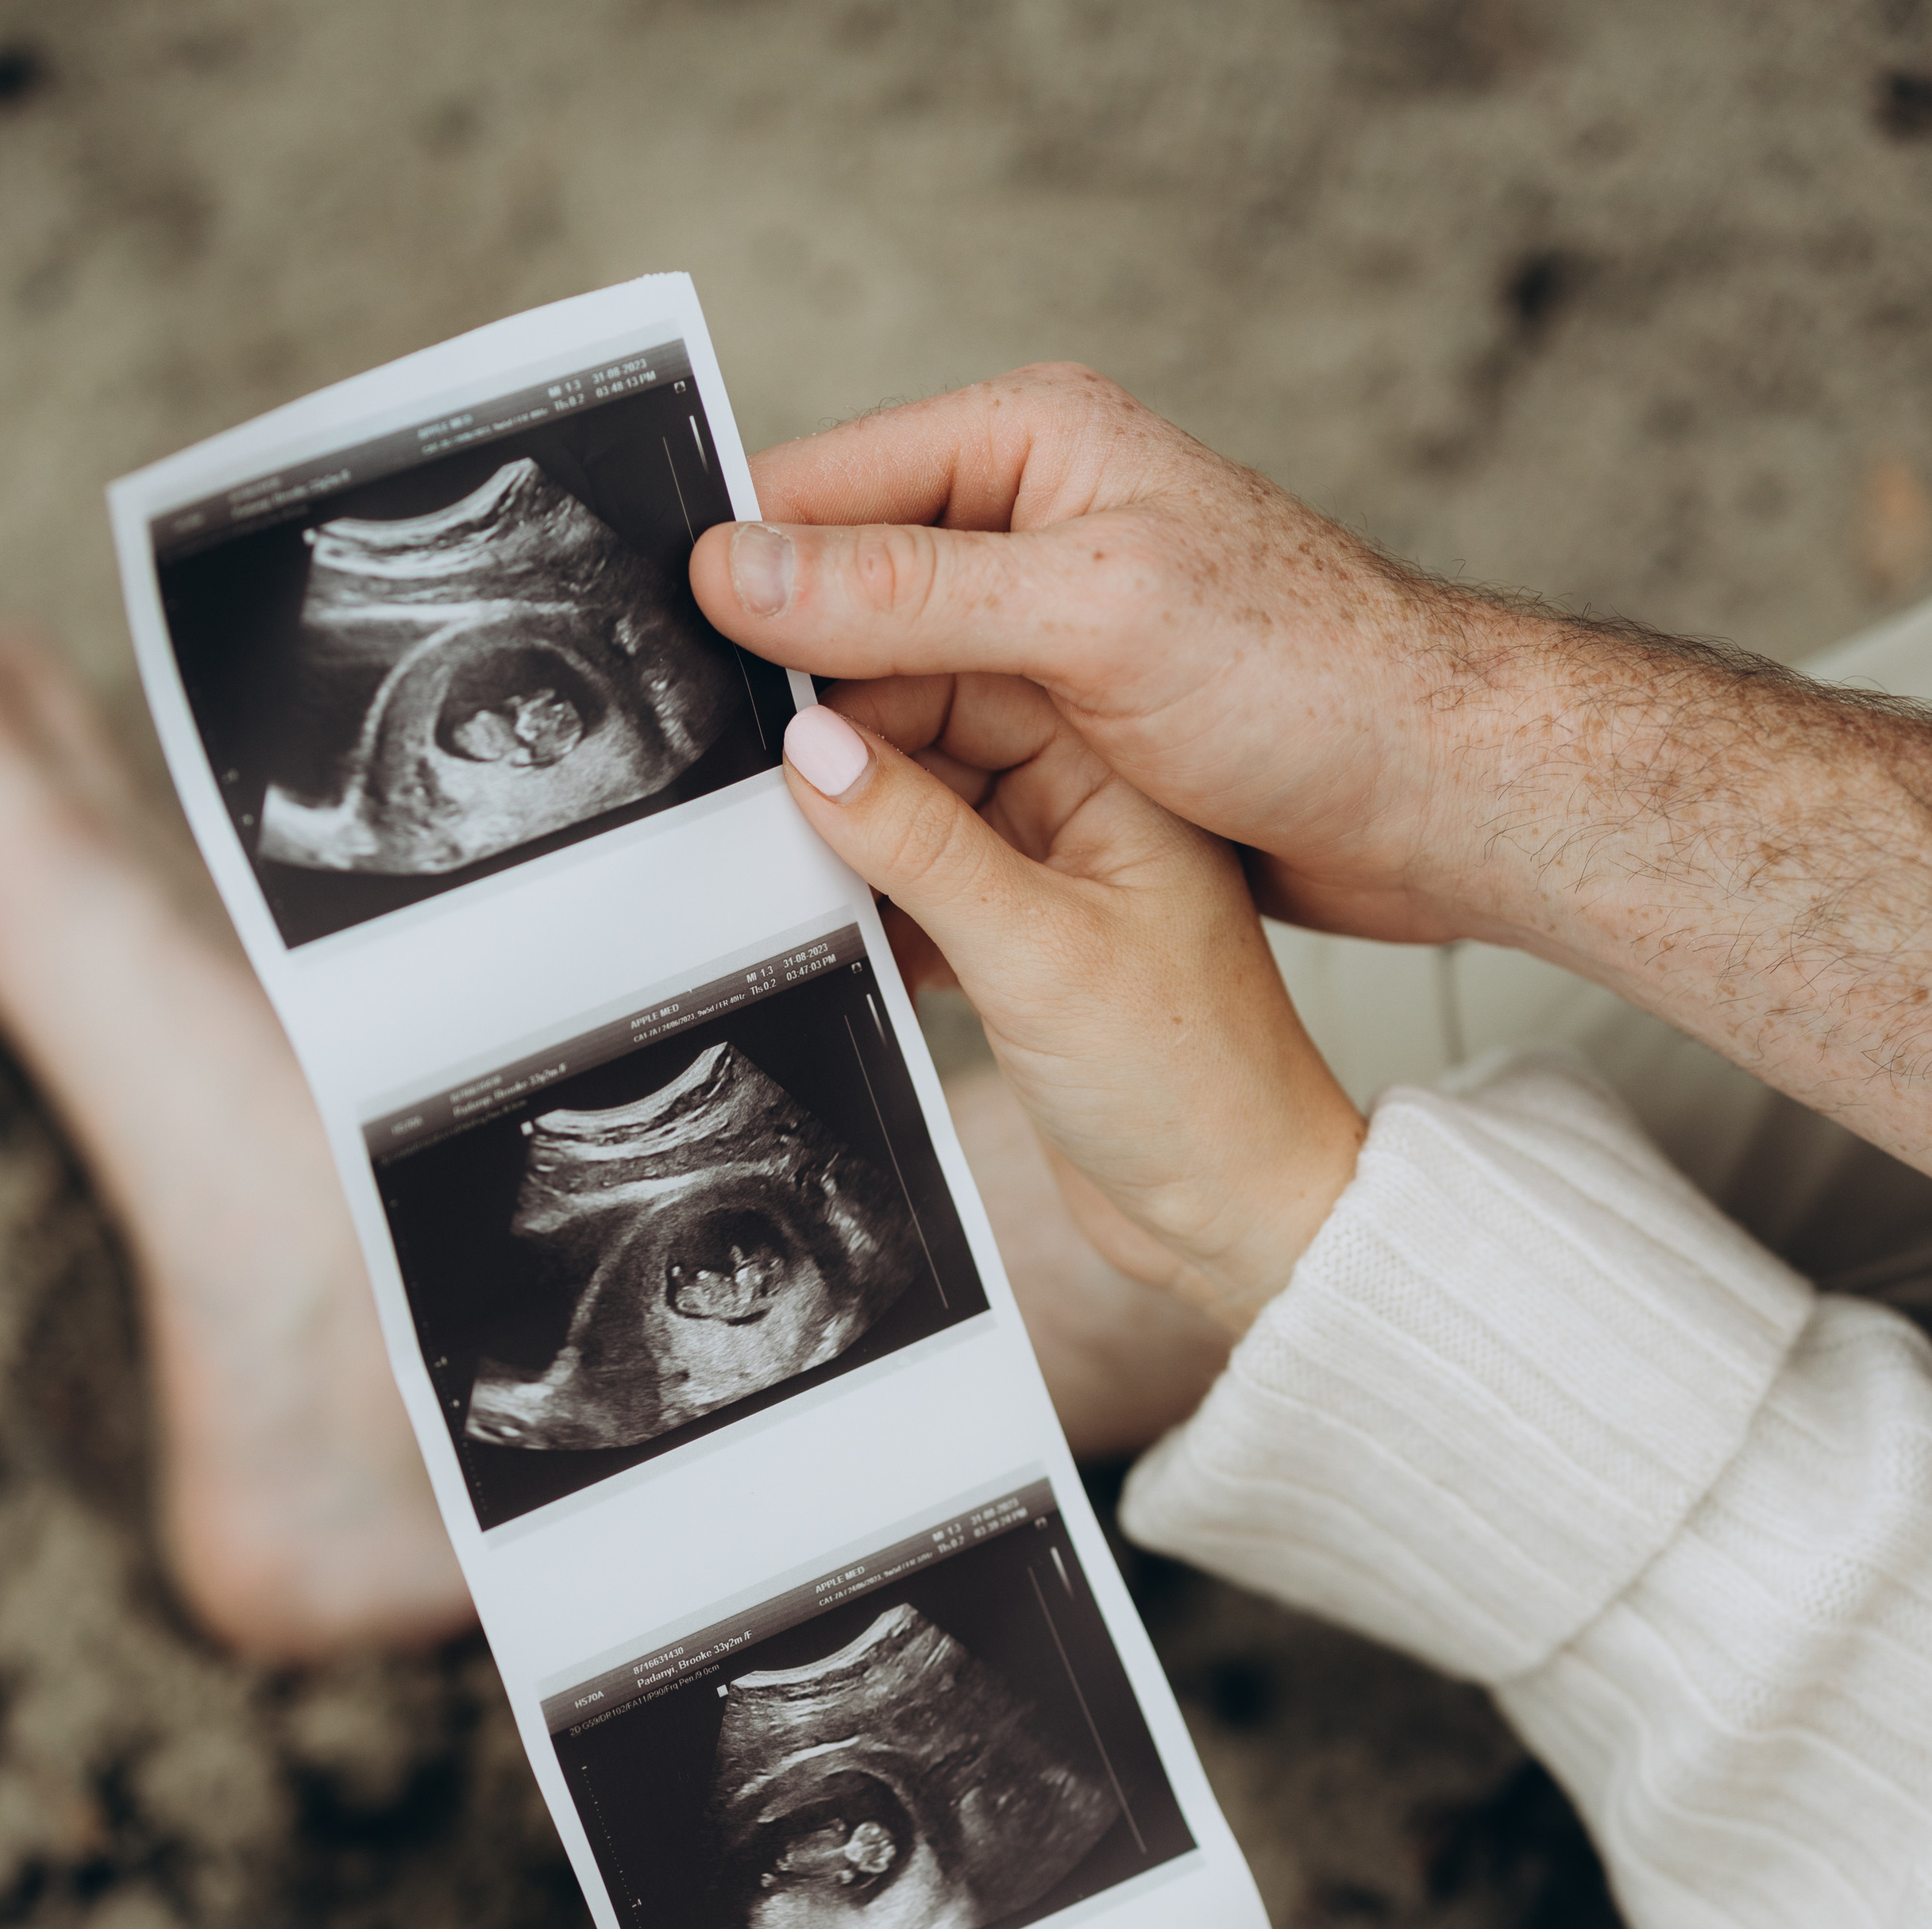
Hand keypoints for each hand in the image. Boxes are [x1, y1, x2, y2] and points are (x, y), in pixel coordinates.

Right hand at [689, 365, 1931, 1171]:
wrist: (1438, 808)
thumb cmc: (1308, 685)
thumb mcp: (1085, 622)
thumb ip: (902, 598)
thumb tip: (737, 578)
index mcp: (1032, 453)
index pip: (828, 488)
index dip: (738, 572)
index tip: (652, 651)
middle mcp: (1031, 540)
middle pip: (840, 612)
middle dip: (781, 695)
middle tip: (692, 780)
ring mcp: (1044, 654)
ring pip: (879, 713)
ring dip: (829, 781)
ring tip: (756, 846)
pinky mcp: (1062, 753)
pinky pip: (934, 782)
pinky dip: (891, 831)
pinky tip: (849, 887)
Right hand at [776, 679, 1362, 1330]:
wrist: (1237, 1214)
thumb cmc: (1195, 1082)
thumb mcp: (1036, 950)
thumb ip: (917, 842)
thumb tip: (813, 752)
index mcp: (1111, 761)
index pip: (963, 662)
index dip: (858, 675)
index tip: (764, 699)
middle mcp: (1083, 800)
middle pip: (927, 729)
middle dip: (838, 759)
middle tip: (742, 787)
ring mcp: (1052, 871)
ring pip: (914, 814)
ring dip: (848, 842)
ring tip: (779, 868)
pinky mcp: (1024, 943)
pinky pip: (919, 891)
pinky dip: (872, 909)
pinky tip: (833, 937)